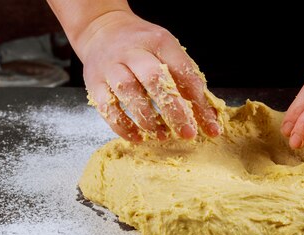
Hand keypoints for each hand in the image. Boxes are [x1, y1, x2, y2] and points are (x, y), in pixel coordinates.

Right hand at [76, 11, 220, 141]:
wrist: (101, 30)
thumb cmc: (142, 47)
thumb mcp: (167, 51)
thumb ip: (185, 79)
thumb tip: (207, 116)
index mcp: (158, 41)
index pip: (182, 70)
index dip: (198, 99)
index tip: (209, 125)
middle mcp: (133, 51)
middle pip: (154, 79)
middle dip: (174, 109)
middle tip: (187, 132)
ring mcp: (111, 66)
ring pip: (128, 91)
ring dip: (147, 118)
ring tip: (162, 135)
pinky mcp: (94, 82)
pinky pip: (107, 107)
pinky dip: (123, 126)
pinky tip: (138, 136)